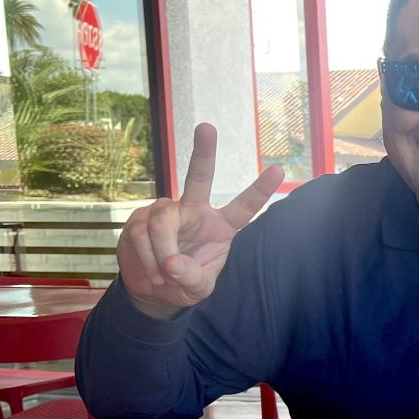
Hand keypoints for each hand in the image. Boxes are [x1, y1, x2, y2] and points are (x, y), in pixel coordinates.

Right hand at [118, 124, 283, 316]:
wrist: (154, 291)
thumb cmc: (185, 283)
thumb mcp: (198, 288)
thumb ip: (192, 277)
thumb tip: (172, 263)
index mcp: (220, 226)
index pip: (244, 206)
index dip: (260, 190)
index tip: (279, 170)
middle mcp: (194, 210)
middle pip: (199, 177)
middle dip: (204, 152)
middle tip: (208, 127)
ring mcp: (167, 211)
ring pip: (162, 222)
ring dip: (161, 252)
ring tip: (164, 274)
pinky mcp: (140, 218)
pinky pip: (141, 234)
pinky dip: (146, 258)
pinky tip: (151, 269)